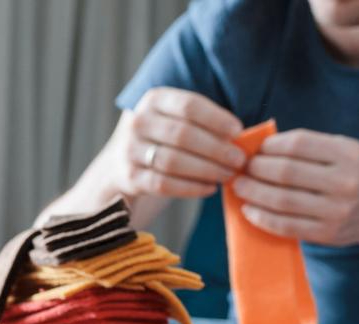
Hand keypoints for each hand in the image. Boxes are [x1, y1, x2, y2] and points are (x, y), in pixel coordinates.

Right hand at [114, 87, 246, 199]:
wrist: (118, 165)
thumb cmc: (162, 139)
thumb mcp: (175, 118)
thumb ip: (202, 122)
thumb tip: (239, 138)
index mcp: (153, 100)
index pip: (189, 106)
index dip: (217, 119)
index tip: (238, 131)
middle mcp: (138, 122)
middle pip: (183, 134)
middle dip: (216, 149)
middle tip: (239, 160)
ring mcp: (129, 150)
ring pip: (173, 161)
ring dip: (206, 169)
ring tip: (227, 174)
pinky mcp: (128, 178)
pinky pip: (163, 184)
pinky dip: (190, 188)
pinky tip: (209, 188)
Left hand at [233, 129, 358, 246]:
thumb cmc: (358, 173)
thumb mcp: (347, 150)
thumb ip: (312, 147)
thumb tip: (261, 146)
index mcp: (349, 154)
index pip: (298, 144)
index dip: (270, 146)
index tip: (255, 150)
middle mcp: (345, 181)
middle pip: (286, 172)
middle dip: (256, 169)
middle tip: (242, 169)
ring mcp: (336, 210)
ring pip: (282, 200)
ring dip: (253, 193)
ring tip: (240, 187)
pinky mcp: (326, 233)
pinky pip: (285, 225)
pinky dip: (261, 217)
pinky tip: (248, 209)